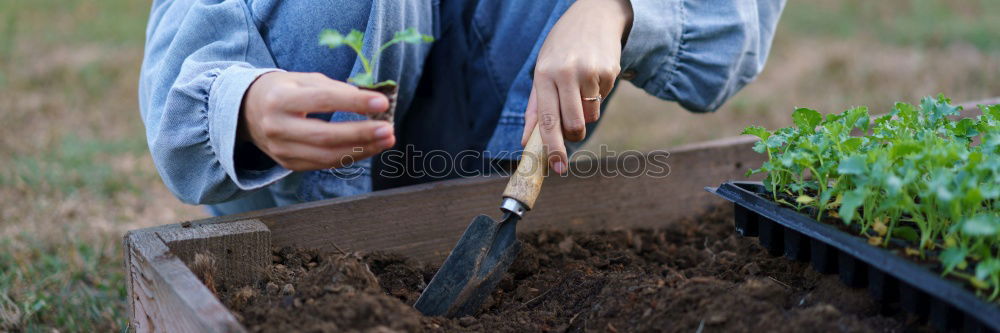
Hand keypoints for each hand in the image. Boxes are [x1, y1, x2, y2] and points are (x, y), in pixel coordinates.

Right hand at [240, 72, 395, 170]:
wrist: (247, 111)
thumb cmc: (284, 90)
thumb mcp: (304, 79)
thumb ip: (336, 89)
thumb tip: (373, 101)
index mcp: (280, 98)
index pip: (323, 100)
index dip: (354, 102)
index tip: (382, 102)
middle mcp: (277, 126)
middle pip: (325, 136)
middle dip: (361, 134)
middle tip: (389, 129)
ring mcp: (280, 150)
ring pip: (327, 156)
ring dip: (361, 150)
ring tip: (386, 140)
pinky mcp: (288, 164)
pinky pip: (324, 164)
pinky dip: (349, 157)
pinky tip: (369, 148)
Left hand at [522, 0, 632, 173]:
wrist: (595, 15)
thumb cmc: (562, 47)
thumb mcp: (542, 70)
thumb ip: (535, 108)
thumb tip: (528, 142)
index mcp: (544, 75)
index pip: (547, 120)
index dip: (553, 148)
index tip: (557, 168)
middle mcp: (566, 73)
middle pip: (574, 124)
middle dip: (574, 135)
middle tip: (572, 131)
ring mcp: (589, 72)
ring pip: (591, 116)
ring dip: (586, 112)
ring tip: (580, 88)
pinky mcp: (609, 72)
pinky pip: (603, 100)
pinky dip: (597, 95)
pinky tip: (593, 75)